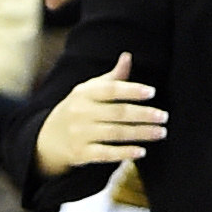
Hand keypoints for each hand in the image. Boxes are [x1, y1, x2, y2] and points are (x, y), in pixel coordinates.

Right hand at [36, 51, 167, 175]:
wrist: (47, 140)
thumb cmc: (78, 109)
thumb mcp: (89, 91)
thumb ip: (111, 78)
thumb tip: (127, 57)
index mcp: (85, 94)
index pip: (110, 90)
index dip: (132, 90)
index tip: (152, 92)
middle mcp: (81, 113)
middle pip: (117, 112)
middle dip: (143, 114)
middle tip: (164, 116)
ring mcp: (80, 134)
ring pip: (115, 133)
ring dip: (140, 133)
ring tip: (161, 132)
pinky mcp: (81, 154)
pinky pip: (105, 154)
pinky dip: (124, 153)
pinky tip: (142, 152)